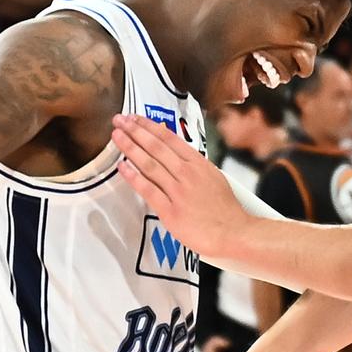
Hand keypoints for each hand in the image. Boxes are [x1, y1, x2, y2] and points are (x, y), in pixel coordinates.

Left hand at [111, 114, 245, 257]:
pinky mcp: (170, 211)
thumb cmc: (226, 210)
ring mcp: (178, 192)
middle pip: (156, 147)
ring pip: (149, 164)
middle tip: (119, 121)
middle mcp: (187, 174)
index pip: (170, 139)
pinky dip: (133, 177)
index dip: (149, 126)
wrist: (234, 233)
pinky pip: (148, 190)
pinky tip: (122, 166)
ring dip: (130, 148)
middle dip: (135, 131)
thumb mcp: (214, 178)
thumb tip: (178, 155)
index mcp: (199, 164)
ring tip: (117, 137)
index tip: (135, 118)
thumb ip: (195, 166)